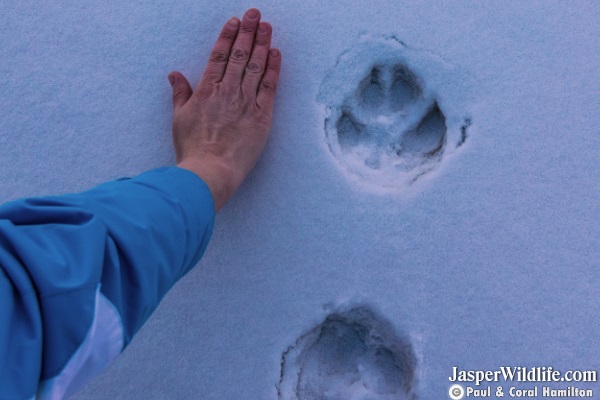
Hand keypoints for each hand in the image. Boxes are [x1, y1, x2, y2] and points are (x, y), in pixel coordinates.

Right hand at [168, 8, 281, 210]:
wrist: (211, 170)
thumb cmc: (193, 148)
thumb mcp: (179, 119)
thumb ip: (180, 94)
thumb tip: (175, 75)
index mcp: (206, 90)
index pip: (219, 55)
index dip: (227, 36)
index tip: (234, 21)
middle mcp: (227, 91)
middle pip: (239, 55)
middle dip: (247, 32)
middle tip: (254, 14)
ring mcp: (245, 102)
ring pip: (255, 66)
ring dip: (262, 44)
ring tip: (266, 26)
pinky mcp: (262, 116)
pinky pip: (268, 87)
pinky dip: (273, 69)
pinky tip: (276, 53)